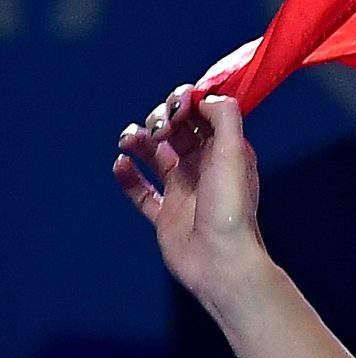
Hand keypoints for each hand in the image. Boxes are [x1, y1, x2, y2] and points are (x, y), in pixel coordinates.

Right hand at [113, 84, 266, 300]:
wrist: (221, 261)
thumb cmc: (230, 208)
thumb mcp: (233, 153)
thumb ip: (224, 118)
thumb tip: (206, 95)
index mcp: (225, 153)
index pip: (202, 116)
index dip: (186, 105)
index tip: (176, 105)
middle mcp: (204, 169)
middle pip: (177, 132)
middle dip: (161, 120)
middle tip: (158, 127)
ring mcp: (183, 192)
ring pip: (155, 157)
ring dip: (140, 142)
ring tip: (129, 140)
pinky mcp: (165, 216)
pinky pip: (141, 191)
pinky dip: (127, 176)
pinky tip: (120, 164)